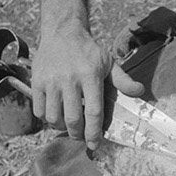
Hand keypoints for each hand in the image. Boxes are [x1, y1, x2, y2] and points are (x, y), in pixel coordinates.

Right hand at [32, 24, 144, 149]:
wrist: (62, 32)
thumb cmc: (88, 52)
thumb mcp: (108, 62)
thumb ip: (123, 80)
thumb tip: (140, 92)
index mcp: (90, 76)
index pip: (93, 112)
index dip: (94, 132)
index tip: (95, 144)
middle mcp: (69, 79)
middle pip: (73, 119)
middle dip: (78, 134)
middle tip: (81, 137)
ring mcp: (51, 81)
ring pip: (54, 118)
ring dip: (62, 128)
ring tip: (69, 126)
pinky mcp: (36, 82)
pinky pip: (40, 111)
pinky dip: (47, 119)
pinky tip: (56, 115)